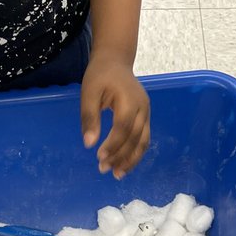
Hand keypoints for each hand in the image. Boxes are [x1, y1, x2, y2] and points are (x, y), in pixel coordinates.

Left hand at [81, 50, 149, 178]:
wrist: (116, 61)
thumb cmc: (100, 75)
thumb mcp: (89, 92)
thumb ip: (90, 117)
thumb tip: (89, 143)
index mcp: (129, 100)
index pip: (123, 128)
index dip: (112, 144)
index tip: (99, 156)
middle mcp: (143, 108)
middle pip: (135, 138)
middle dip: (120, 156)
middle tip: (104, 169)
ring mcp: (147, 113)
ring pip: (143, 142)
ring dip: (131, 160)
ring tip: (117, 174)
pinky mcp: (146, 118)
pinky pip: (144, 139)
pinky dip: (135, 154)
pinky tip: (124, 164)